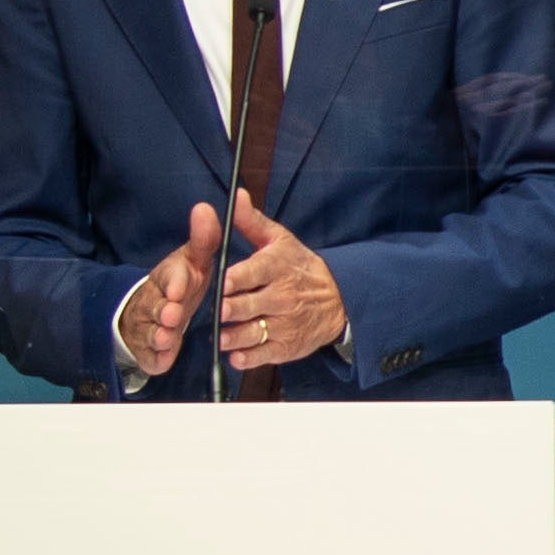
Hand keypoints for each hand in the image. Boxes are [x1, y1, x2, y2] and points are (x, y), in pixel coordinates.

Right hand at [119, 201, 224, 378]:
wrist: (153, 314)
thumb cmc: (182, 284)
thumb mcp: (193, 262)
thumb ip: (203, 240)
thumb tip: (205, 207)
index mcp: (168, 278)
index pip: (169, 277)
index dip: (174, 283)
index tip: (180, 288)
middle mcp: (155, 302)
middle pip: (156, 307)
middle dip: (163, 311)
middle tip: (173, 314)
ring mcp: (150, 327)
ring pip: (152, 332)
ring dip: (159, 335)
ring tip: (167, 338)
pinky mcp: (151, 351)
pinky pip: (152, 356)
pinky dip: (157, 358)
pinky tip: (164, 361)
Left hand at [216, 189, 345, 374]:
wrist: (338, 298)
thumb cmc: (299, 266)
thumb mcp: (280, 240)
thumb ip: (252, 221)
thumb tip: (236, 196)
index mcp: (277, 267)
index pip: (255, 272)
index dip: (238, 278)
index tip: (223, 281)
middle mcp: (282, 297)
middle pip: (251, 305)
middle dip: (231, 309)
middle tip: (217, 311)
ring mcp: (284, 323)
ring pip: (254, 332)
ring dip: (234, 337)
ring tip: (220, 337)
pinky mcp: (286, 346)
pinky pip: (265, 355)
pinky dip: (249, 358)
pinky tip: (235, 356)